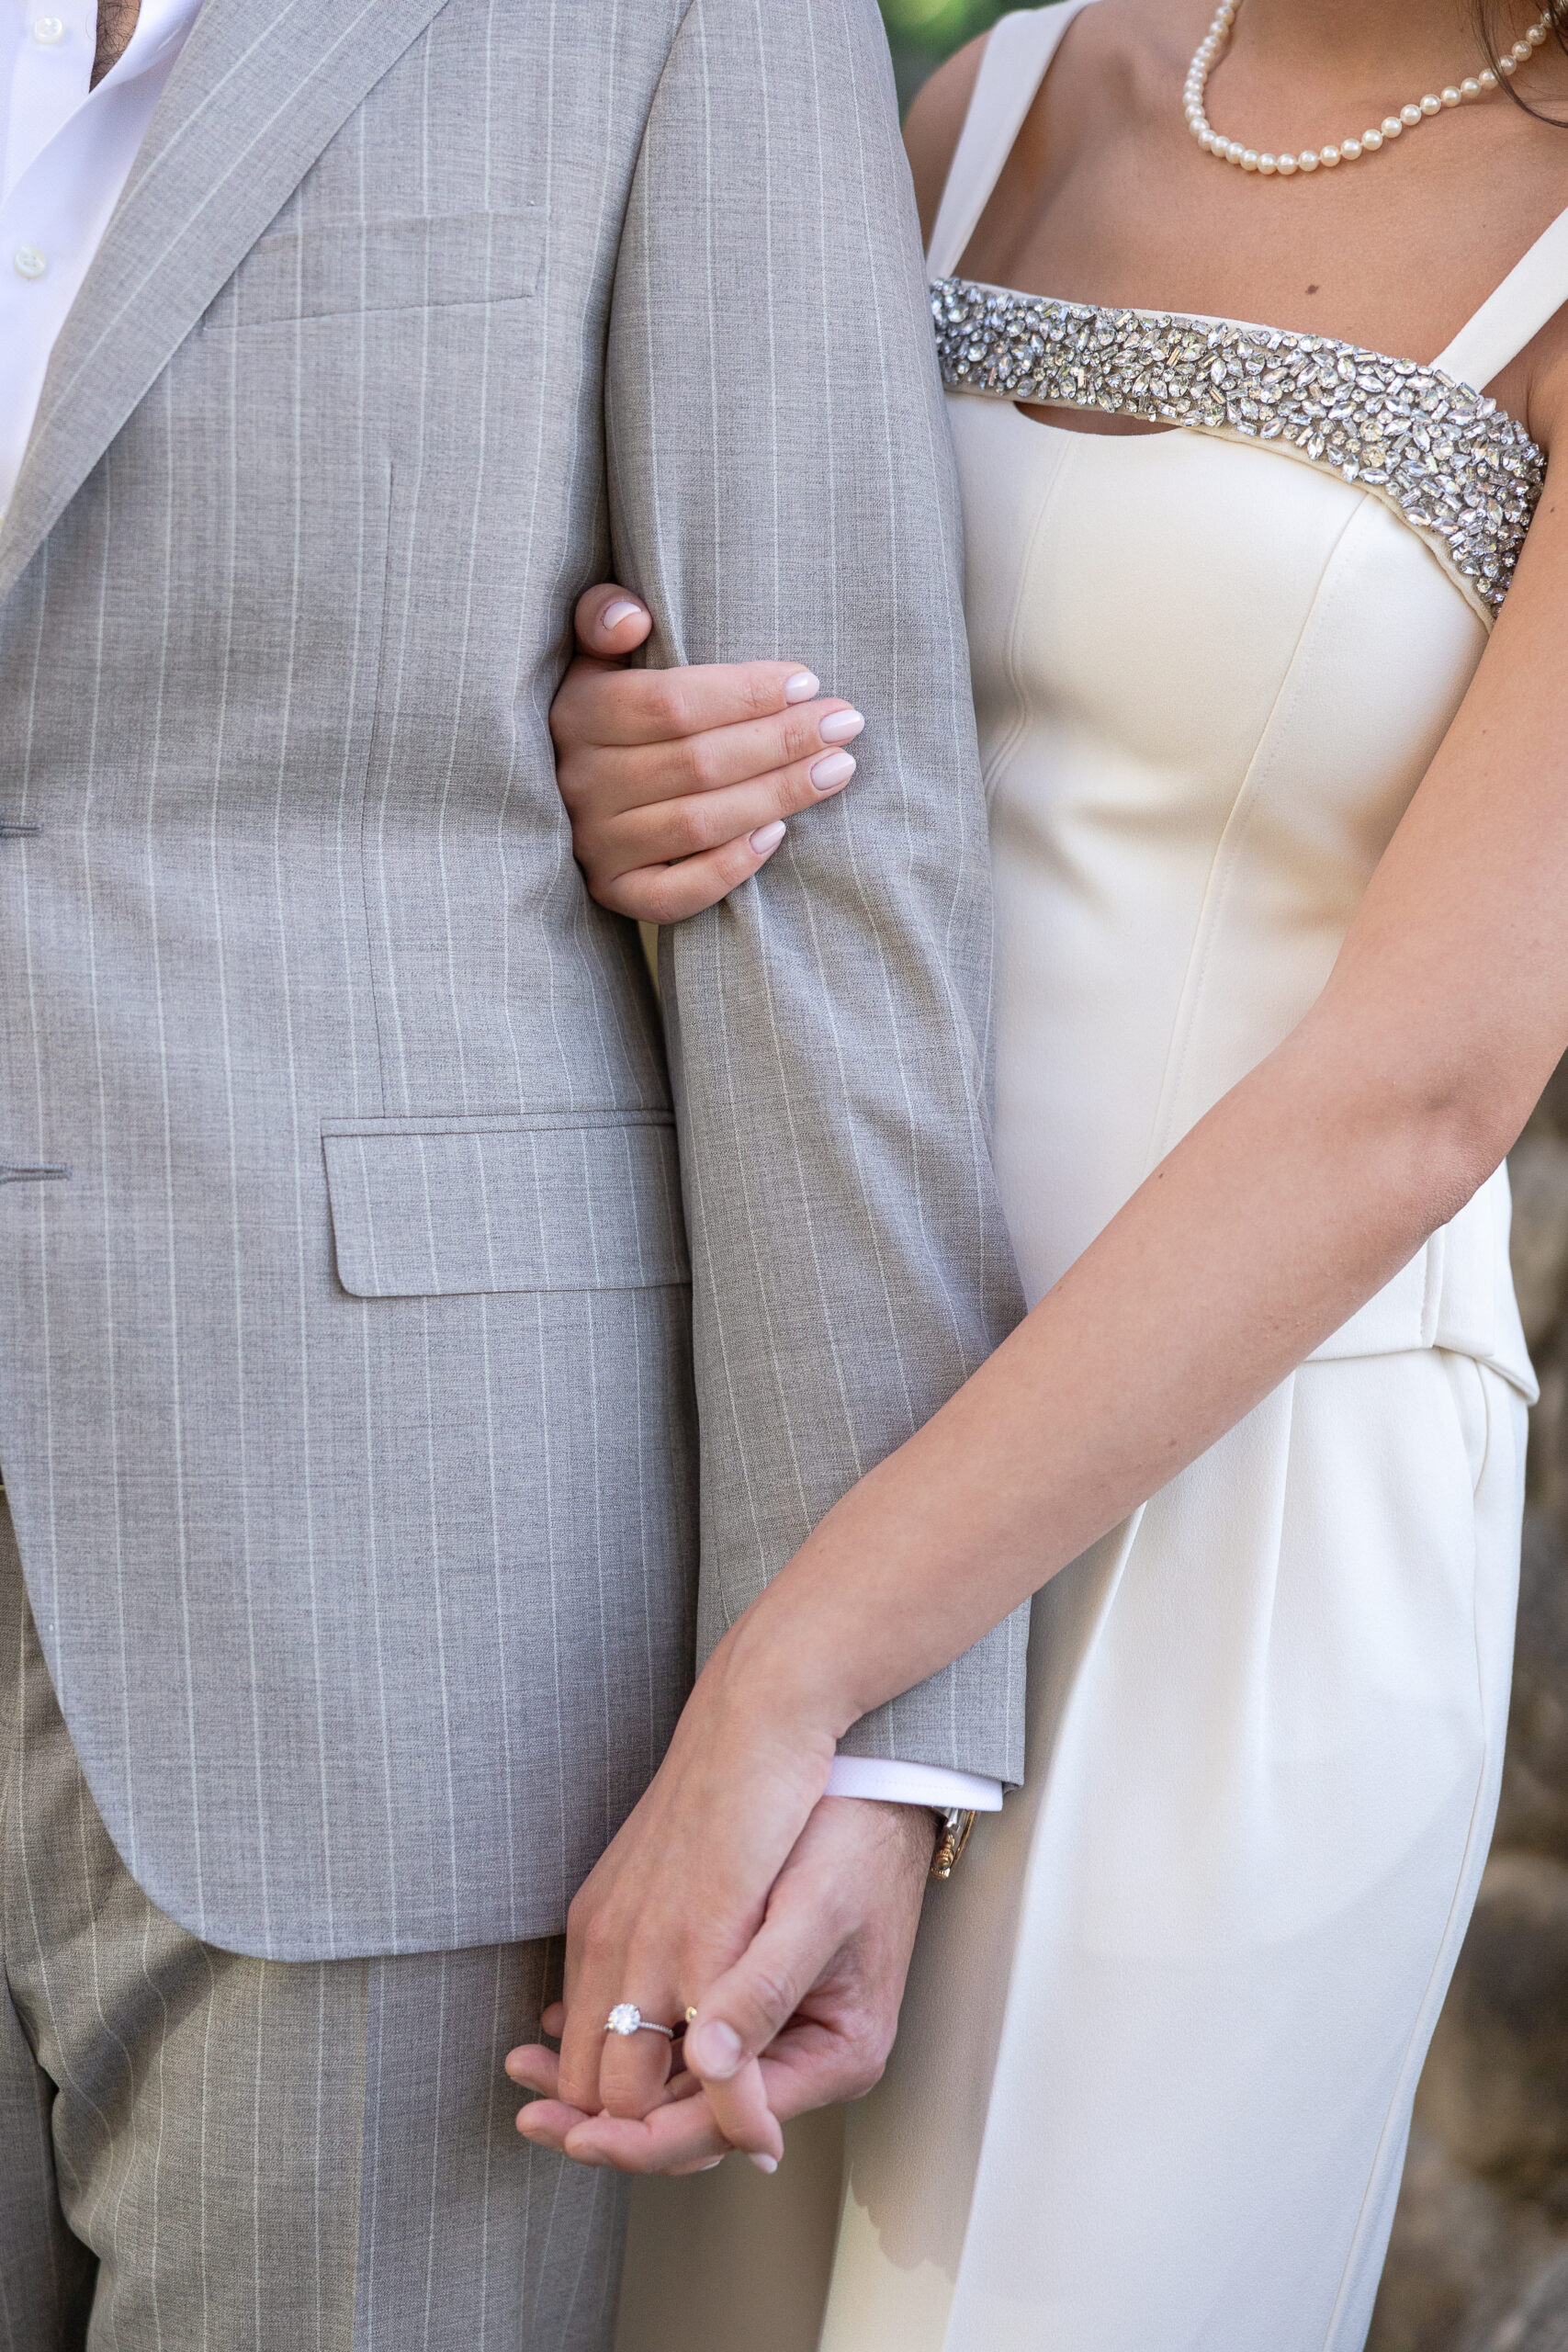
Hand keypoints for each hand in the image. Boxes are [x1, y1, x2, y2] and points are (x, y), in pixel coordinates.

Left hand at [506, 1793, 932, 2172]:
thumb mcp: (815, 1909)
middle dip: (610, 2122)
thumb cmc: (857, 1837)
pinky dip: (626, 2036)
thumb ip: (764, 1992)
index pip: (718, 2127)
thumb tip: (709, 2063)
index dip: (639, 2140)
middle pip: (692, 2118)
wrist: (881, 1783)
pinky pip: (683, 2037)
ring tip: (533, 2069)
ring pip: (681, 2083)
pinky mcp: (753, 1992)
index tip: (572, 2136)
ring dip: (609, 2081)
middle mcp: (806, 2057)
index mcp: (834, 2055)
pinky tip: (574, 2019)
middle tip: (530, 2116)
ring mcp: (780, 2028)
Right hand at [549, 584, 865, 920]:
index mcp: (578, 714)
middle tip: (844, 725)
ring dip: (777, 795)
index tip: (808, 683)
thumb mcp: (592, 654)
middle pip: (697, 763)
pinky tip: (778, 834)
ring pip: (698, 823)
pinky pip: (674, 894)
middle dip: (782, 741)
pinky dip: (728, 869)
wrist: (562, 790)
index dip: (745, 694)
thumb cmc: (605, 709)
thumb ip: (604, 619)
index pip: (672, 704)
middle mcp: (582, 783)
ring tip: (837, 769)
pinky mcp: (612, 893)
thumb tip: (633, 618)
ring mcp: (595, 844)